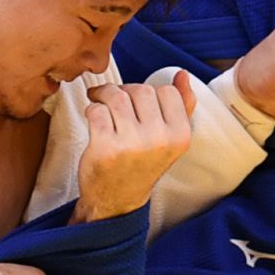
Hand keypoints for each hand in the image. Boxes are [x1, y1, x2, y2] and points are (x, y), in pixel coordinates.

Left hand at [72, 73, 194, 222]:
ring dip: (104, 95)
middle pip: (141, 90)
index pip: (166, 91)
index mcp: (180, 135)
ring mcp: (132, 144)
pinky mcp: (106, 147)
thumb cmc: (142, 163)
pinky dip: (91, 109)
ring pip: (116, 96)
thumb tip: (182, 74)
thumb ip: (181, 106)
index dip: (147, 93)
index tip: (135, 102)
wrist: (117, 200)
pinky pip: (97, 110)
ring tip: (99, 102)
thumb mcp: (169, 139)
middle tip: (114, 101)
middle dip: (124, 91)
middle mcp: (160, 139)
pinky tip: (93, 119)